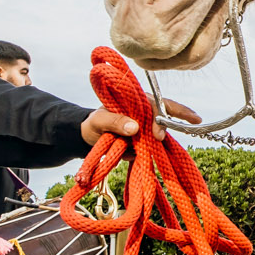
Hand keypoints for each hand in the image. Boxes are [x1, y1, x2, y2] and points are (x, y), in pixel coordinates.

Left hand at [80, 97, 198, 146]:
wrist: (90, 137)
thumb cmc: (94, 123)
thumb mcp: (99, 121)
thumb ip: (115, 121)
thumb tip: (135, 128)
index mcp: (136, 100)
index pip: (156, 104)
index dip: (160, 117)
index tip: (158, 135)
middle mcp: (145, 112)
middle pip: (164, 118)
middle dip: (163, 130)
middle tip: (158, 141)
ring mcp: (146, 127)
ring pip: (158, 135)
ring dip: (152, 145)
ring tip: (131, 150)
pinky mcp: (144, 140)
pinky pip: (150, 148)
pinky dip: (143, 153)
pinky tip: (126, 153)